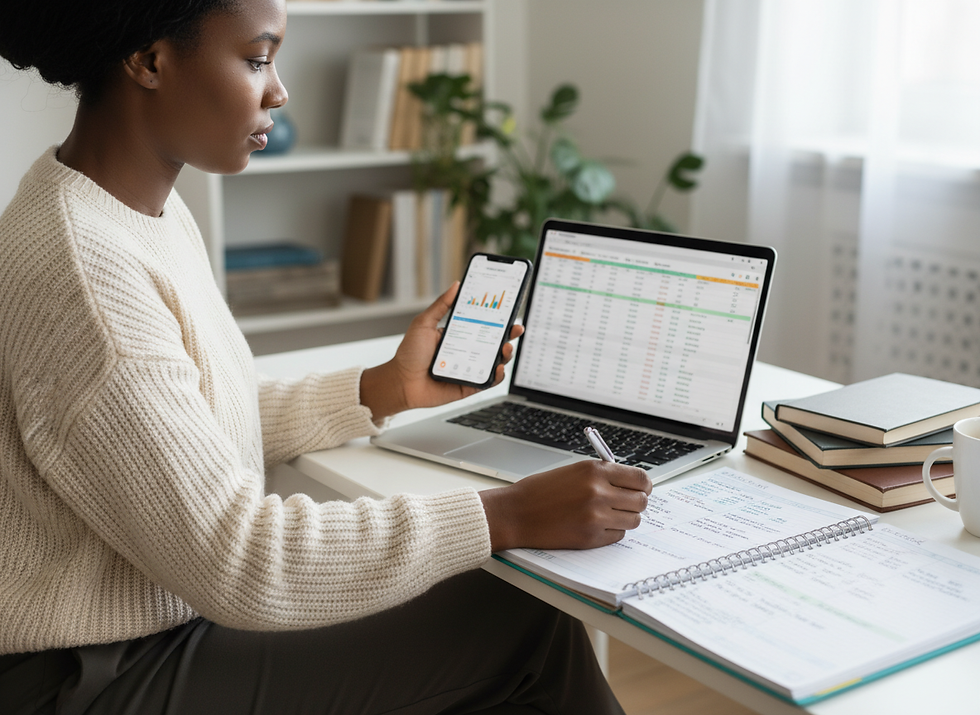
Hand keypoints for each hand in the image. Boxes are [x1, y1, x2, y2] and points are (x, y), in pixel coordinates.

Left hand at [360, 283, 523, 420]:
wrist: (401, 382)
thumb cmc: (409, 354)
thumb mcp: (423, 323)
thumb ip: (441, 305)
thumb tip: (456, 285)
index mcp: (460, 335)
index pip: (484, 324)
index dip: (499, 318)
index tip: (509, 310)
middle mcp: (468, 352)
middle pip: (495, 342)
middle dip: (510, 335)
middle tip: (516, 328)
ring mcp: (470, 369)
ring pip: (496, 361)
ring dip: (506, 354)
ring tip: (506, 347)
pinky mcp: (470, 385)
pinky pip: (488, 381)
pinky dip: (497, 376)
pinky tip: (497, 368)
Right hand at [479, 461, 652, 550]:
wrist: (515, 513)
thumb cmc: (539, 491)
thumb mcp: (573, 471)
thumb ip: (602, 475)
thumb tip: (631, 483)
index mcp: (595, 471)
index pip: (640, 478)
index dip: (644, 485)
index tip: (641, 489)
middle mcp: (598, 492)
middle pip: (641, 501)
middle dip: (636, 502)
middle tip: (626, 503)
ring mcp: (596, 517)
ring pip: (633, 520)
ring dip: (625, 518)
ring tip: (607, 514)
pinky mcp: (591, 538)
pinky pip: (617, 536)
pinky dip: (611, 531)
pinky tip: (594, 525)